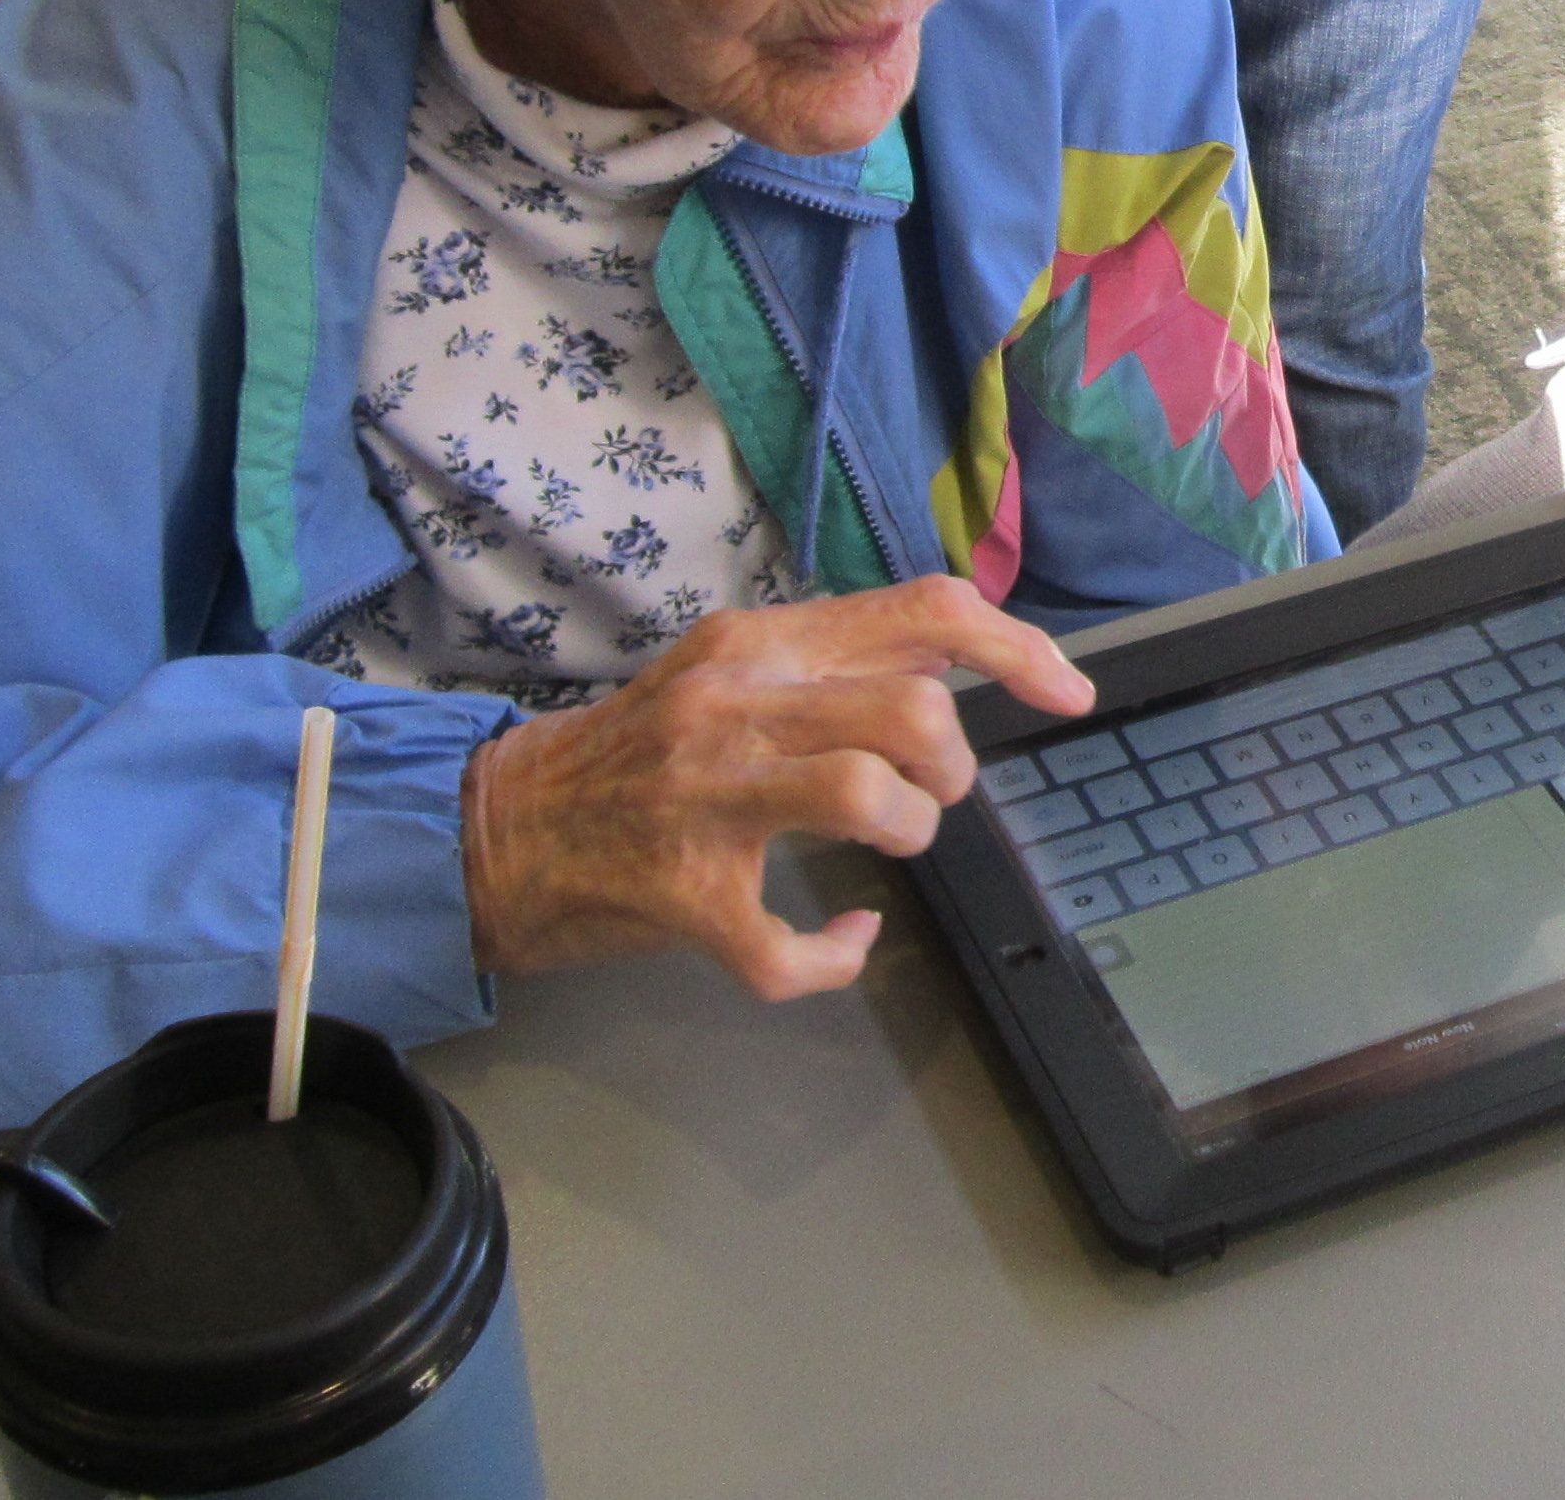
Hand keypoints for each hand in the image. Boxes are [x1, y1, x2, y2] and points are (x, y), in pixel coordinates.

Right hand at [456, 576, 1094, 998]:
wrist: (495, 829)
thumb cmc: (632, 756)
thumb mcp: (728, 672)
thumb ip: (831, 661)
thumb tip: (956, 657)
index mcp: (759, 643)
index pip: (924, 610)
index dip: (1020, 649)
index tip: (1069, 693)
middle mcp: (734, 704)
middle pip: (913, 709)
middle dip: (952, 765)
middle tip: (925, 791)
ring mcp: (705, 800)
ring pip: (871, 797)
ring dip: (909, 831)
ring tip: (886, 843)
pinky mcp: (681, 894)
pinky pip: (792, 944)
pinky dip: (837, 953)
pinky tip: (839, 939)